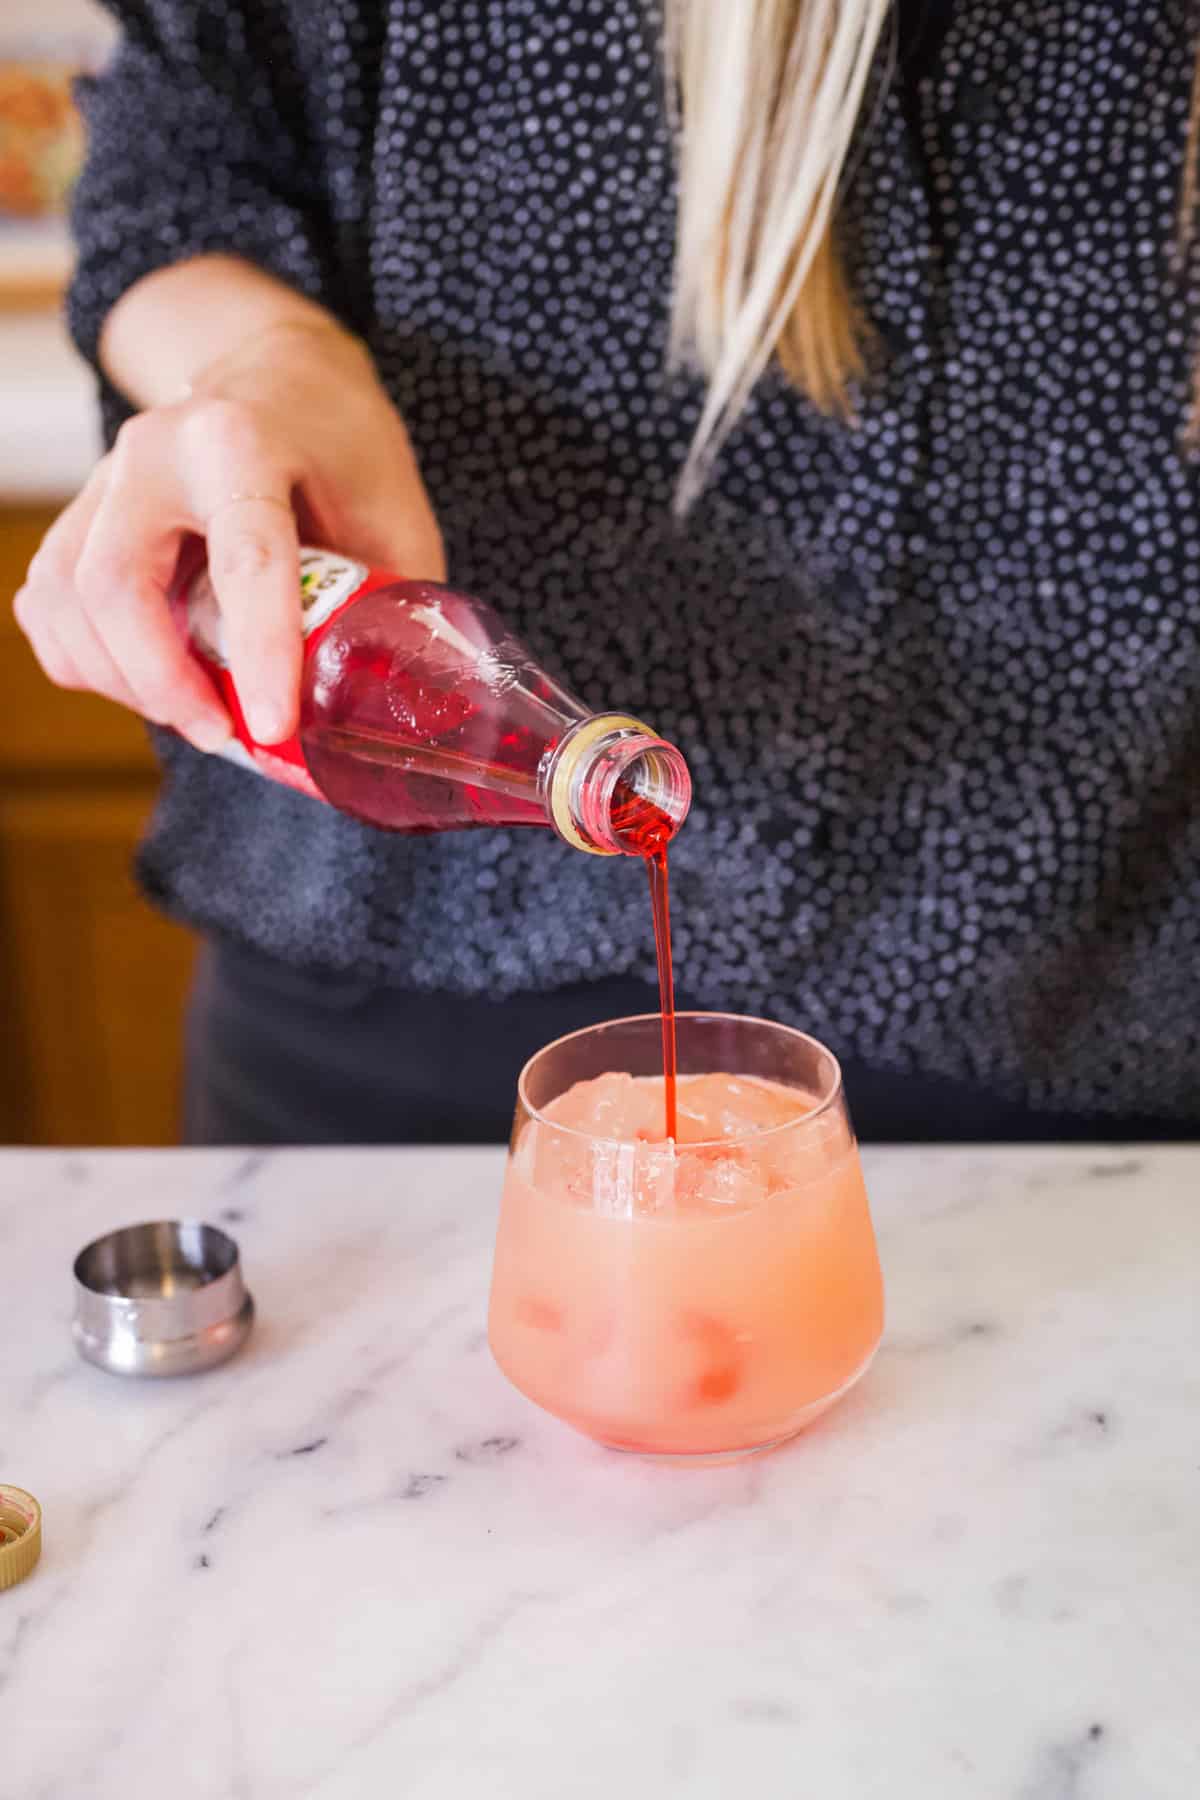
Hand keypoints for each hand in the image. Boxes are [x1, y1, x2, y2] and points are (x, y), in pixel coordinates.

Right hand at [14, 314, 444, 748]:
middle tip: (222, 735)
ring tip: (195, 715)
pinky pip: (49, 606)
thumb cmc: (342, 451)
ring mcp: (104, 481)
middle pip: (118, 585)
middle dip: (162, 682)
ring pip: (68, 601)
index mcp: (244, 442)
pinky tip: (145, 683)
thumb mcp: (396, 513)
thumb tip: (392, 710)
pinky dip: (87, 663)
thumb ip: (393, 606)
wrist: (277, 376)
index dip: (258, 652)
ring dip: (124, 683)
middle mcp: (155, 452)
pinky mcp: (79, 516)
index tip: (275, 727)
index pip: (244, 558)